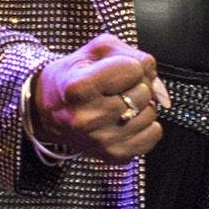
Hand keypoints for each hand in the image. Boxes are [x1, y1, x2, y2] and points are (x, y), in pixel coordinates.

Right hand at [33, 35, 169, 164]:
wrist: (47, 112)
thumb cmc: (73, 76)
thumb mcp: (96, 51)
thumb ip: (134, 55)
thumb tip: (161, 89)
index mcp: (78, 88)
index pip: (134, 69)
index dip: (129, 65)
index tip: (113, 70)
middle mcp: (86, 119)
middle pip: (144, 92)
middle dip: (136, 85)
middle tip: (115, 88)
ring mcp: (100, 141)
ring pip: (151, 114)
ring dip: (141, 105)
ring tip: (117, 104)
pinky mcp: (113, 156)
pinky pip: (153, 135)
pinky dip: (145, 125)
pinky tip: (125, 120)